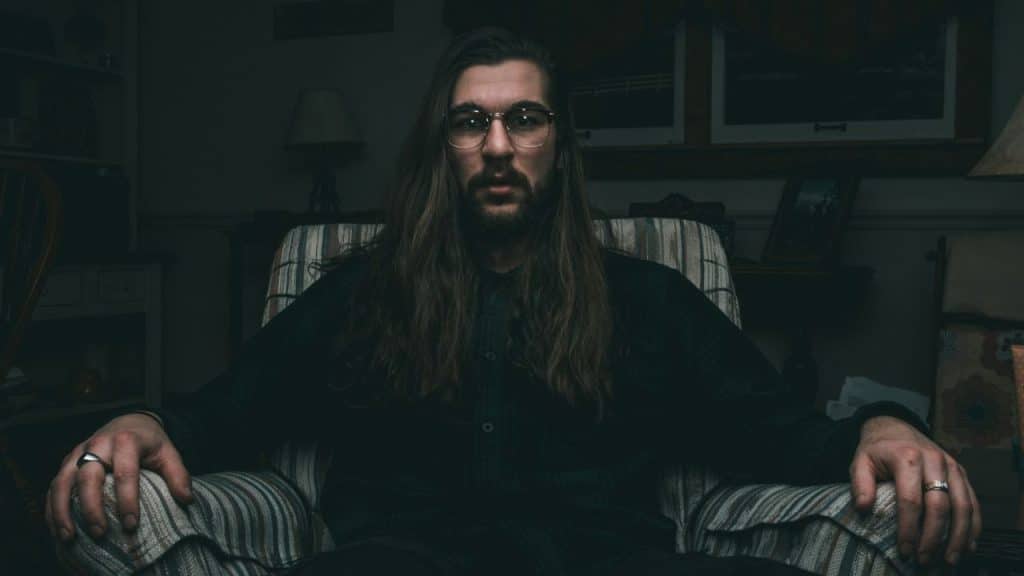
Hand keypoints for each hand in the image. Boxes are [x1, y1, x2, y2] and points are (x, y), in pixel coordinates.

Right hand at [45, 413, 192, 542]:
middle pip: (89, 476)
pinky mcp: (67, 461)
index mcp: (127, 441)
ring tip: (68, 537)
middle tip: (100, 534)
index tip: (131, 525)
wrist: (129, 421)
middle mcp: (98, 444)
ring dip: (62, 510)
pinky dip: (52, 508)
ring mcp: (79, 452)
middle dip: (92, 507)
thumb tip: (186, 500)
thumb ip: (178, 475)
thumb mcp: (169, 453)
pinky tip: (57, 528)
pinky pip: (54, 485)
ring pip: (63, 481)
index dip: (128, 500)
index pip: (126, 472)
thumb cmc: (149, 442)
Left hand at [849, 415, 981, 567]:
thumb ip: (860, 483)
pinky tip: (967, 545)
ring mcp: (952, 466)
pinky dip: (973, 525)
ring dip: (958, 536)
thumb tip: (863, 508)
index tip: (905, 550)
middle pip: (939, 504)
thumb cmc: (877, 450)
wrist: (895, 427)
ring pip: (962, 505)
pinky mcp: (962, 472)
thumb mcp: (860, 461)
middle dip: (933, 536)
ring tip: (949, 559)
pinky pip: (973, 501)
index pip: (910, 499)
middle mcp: (934, 460)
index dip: (909, 528)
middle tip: (925, 559)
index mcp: (907, 457)